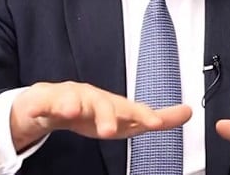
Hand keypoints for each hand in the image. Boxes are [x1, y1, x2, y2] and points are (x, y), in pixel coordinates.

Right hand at [10, 81, 191, 151]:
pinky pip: (43, 104)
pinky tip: (41, 110)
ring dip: (72, 104)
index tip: (154, 122)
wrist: (52, 103)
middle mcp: (93, 98)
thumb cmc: (93, 112)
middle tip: (108, 130)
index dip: (143, 115)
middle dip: (105, 115)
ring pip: (71, 100)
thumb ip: (155, 118)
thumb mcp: (124, 119)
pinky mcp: (46, 102)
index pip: (130, 110)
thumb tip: (188, 112)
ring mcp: (69, 98)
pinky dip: (43, 106)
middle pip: (101, 104)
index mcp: (112, 105)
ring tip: (72, 111)